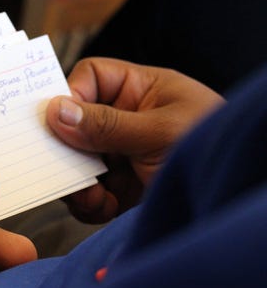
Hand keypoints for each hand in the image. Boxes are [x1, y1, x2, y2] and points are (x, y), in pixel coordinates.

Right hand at [46, 58, 224, 222]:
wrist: (232, 195)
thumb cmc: (213, 149)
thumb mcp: (160, 132)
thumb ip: (107, 124)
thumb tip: (56, 111)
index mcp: (140, 91)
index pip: (91, 79)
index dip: (70, 95)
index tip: (57, 120)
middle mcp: (125, 121)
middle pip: (75, 124)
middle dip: (67, 149)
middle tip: (62, 165)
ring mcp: (121, 156)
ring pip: (76, 162)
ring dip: (77, 182)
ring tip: (93, 196)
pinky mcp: (120, 188)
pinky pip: (89, 193)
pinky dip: (90, 204)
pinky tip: (105, 208)